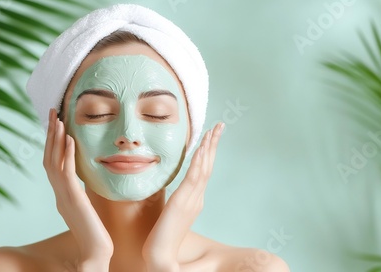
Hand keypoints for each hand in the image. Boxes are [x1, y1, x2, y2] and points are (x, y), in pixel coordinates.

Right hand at [43, 108, 112, 270]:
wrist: (96, 251)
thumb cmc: (95, 231)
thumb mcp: (87, 206)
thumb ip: (83, 192)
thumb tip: (87, 179)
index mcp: (62, 194)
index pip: (53, 163)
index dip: (53, 143)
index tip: (57, 123)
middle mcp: (59, 193)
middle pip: (49, 158)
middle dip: (50, 134)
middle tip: (53, 112)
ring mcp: (63, 196)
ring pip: (53, 162)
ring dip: (55, 139)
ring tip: (58, 119)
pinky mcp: (73, 200)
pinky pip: (66, 173)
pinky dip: (67, 155)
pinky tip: (69, 139)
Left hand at [142, 122, 224, 271]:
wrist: (161, 254)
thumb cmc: (163, 237)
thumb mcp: (172, 214)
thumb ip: (178, 201)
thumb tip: (177, 192)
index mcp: (195, 200)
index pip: (204, 171)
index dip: (209, 152)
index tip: (211, 136)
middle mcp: (197, 198)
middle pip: (208, 166)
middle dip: (213, 144)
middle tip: (219, 126)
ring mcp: (192, 200)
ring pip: (204, 168)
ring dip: (209, 148)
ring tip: (213, 130)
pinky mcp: (182, 202)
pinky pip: (193, 177)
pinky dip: (199, 161)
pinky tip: (201, 148)